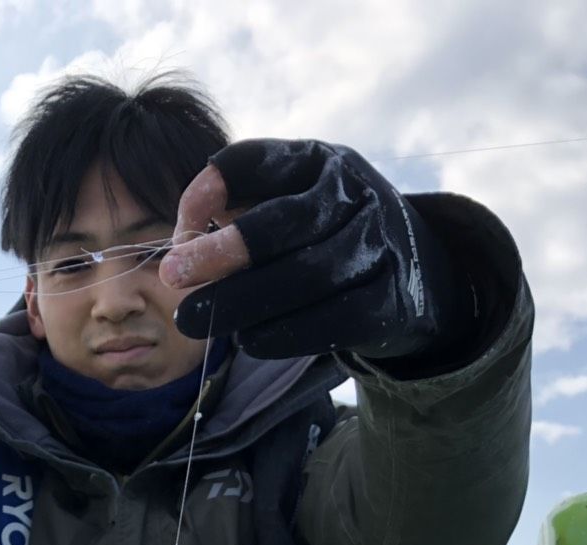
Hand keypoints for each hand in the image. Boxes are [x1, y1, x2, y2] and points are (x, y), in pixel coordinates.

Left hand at [160, 139, 471, 361]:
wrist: (415, 275)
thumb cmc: (324, 238)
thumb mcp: (286, 207)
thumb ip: (234, 215)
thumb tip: (182, 244)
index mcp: (319, 161)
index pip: (256, 161)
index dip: (212, 189)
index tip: (181, 226)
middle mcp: (354, 194)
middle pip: (282, 223)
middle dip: (220, 252)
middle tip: (171, 277)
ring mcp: (378, 246)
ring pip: (304, 275)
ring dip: (240, 301)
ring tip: (193, 319)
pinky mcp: (389, 300)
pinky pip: (329, 320)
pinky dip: (279, 334)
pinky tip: (246, 340)